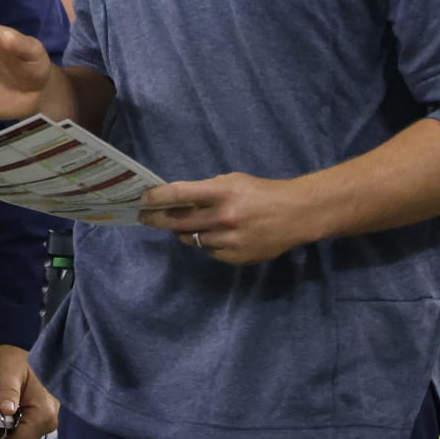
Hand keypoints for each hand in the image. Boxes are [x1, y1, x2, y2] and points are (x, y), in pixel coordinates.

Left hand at [0, 343, 58, 438]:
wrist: (24, 348)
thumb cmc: (14, 359)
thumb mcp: (7, 372)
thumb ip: (7, 392)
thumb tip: (6, 411)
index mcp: (43, 414)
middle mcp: (51, 421)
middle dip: (4, 434)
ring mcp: (50, 420)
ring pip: (24, 438)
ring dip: (9, 429)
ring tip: (0, 409)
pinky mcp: (46, 417)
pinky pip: (27, 430)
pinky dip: (15, 424)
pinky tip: (9, 410)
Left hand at [138, 173, 315, 264]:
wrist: (295, 215)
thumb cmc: (261, 192)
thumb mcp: (233, 181)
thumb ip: (206, 190)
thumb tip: (176, 199)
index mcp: (222, 192)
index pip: (179, 194)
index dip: (157, 197)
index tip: (143, 199)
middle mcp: (223, 217)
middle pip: (178, 222)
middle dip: (157, 219)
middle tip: (145, 217)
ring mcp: (230, 240)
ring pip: (192, 239)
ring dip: (185, 232)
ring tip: (185, 225)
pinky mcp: (236, 257)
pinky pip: (209, 252)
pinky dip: (207, 244)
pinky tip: (214, 236)